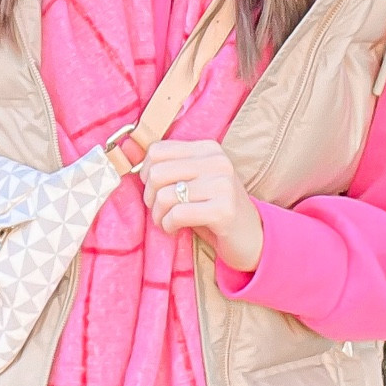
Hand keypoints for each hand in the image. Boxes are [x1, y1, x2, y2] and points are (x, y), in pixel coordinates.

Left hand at [138, 138, 264, 273]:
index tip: (155, 190)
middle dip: (150, 197)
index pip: (157, 150)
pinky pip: (177, 214)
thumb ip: (172, 168)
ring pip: (164, 195)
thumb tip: (133, 162)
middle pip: (157, 173)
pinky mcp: (224, 210)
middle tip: (159, 211)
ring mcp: (223, 185)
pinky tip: (175, 229)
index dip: (146, 173)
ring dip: (158, 215)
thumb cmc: (214, 208)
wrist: (252, 236)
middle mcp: (217, 161)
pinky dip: (168, 226)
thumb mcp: (195, 180)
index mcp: (208, 148)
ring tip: (166, 222)